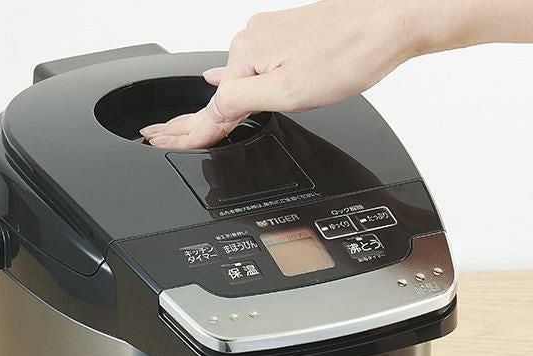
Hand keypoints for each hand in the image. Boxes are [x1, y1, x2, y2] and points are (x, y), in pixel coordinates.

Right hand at [141, 0, 429, 148]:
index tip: (158, 141)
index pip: (209, 109)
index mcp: (246, 58)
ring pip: (231, 80)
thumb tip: (213, 108)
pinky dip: (232, 84)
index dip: (183, 133)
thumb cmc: (348, 54)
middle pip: (213, 93)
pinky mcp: (285, 38)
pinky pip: (247, 67)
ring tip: (183, 125)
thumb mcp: (288, 92)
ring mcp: (268, 39)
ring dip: (211, 104)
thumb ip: (243, 102)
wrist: (389, 20)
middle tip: (159, 135)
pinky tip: (222, 84)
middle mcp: (251, 43)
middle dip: (187, 120)